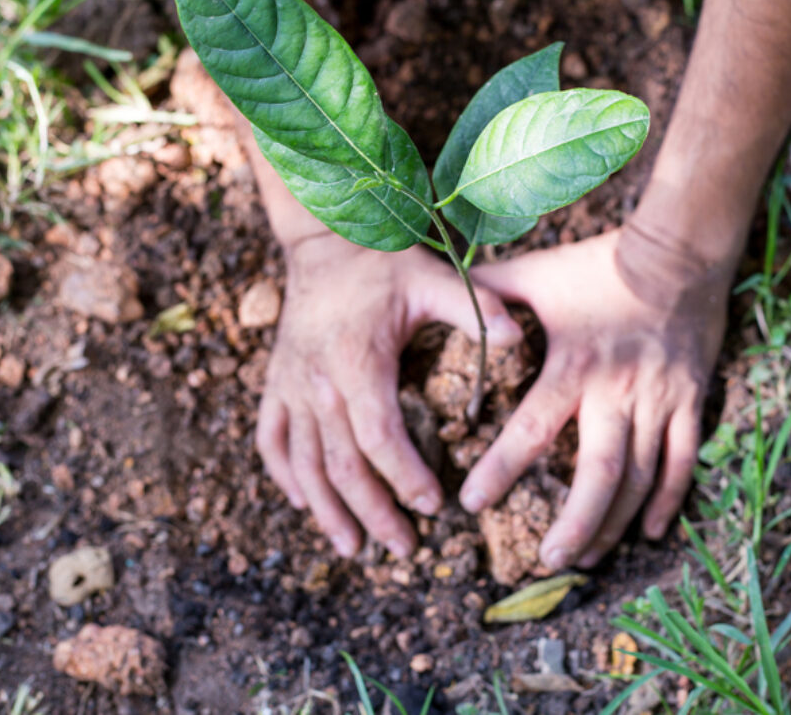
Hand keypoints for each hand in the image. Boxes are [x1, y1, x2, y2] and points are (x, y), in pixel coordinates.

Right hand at [255, 232, 521, 558]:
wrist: (324, 240)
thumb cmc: (385, 264)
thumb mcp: (435, 279)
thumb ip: (477, 310)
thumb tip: (520, 338)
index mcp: (357, 361)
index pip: (379, 436)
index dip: (404, 477)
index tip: (434, 506)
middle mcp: (316, 381)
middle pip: (341, 464)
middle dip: (372, 513)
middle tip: (404, 548)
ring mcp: (289, 385)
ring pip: (303, 463)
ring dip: (326, 511)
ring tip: (353, 549)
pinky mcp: (275, 384)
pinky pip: (270, 441)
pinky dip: (285, 477)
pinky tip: (305, 503)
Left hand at [460, 229, 731, 568]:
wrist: (679, 252)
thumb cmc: (598, 266)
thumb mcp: (538, 274)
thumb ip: (489, 292)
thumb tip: (438, 294)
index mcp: (574, 364)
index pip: (532, 428)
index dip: (501, 469)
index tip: (471, 505)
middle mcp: (618, 391)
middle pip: (600, 473)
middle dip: (575, 523)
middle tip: (546, 560)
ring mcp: (660, 400)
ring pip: (641, 478)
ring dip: (614, 523)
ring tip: (586, 558)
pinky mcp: (690, 402)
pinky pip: (683, 461)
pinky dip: (669, 500)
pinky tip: (649, 531)